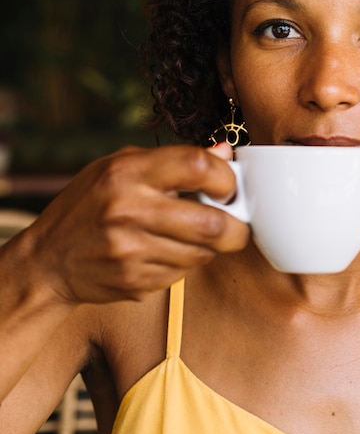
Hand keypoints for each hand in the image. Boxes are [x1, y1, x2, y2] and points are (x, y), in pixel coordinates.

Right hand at [25, 144, 249, 304]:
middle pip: (211, 224)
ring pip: (202, 253)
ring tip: (195, 234)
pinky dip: (187, 263)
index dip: (226, 178)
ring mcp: (130, 251)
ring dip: (211, 246)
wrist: (48, 259)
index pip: (198, 167)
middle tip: (236, 224)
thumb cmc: (90, 203)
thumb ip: (175, 160)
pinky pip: (183, 274)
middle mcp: (129, 211)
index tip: (229, 187)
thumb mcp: (122, 166)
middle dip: (237, 228)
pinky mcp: (134, 281)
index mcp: (128, 172)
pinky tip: (168, 251)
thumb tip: (225, 152)